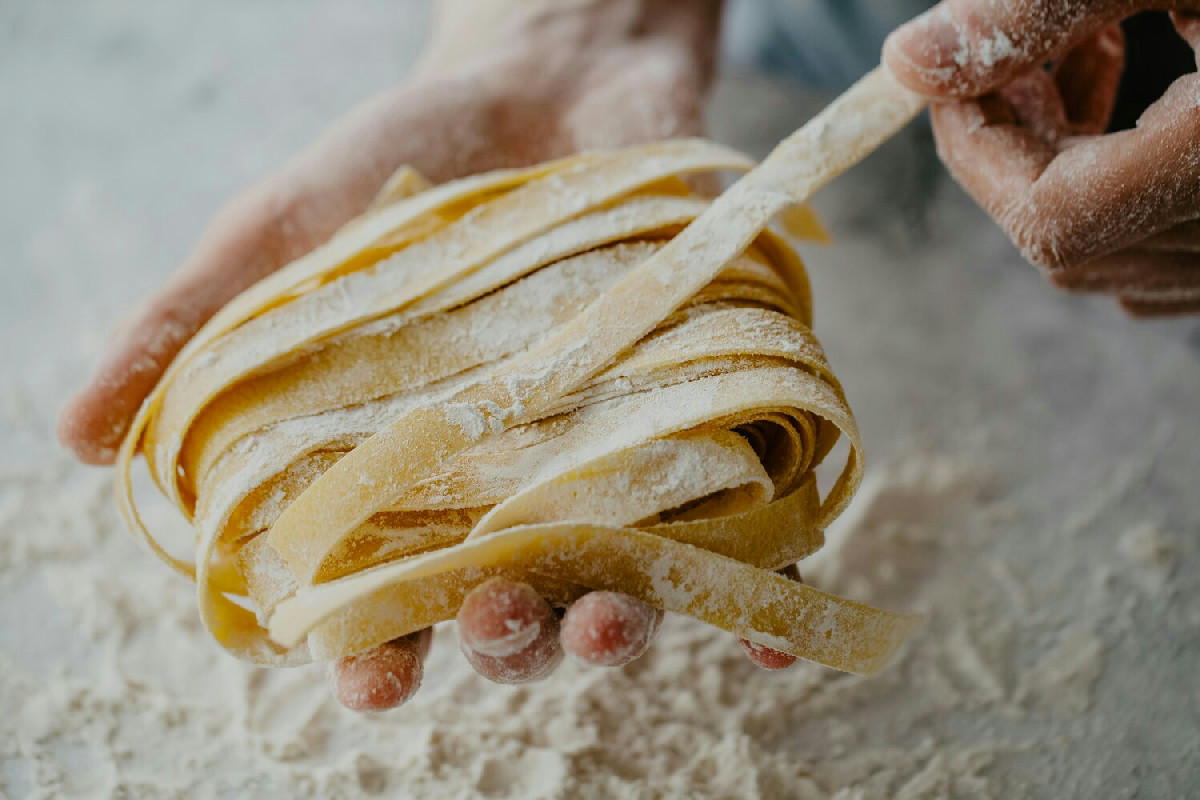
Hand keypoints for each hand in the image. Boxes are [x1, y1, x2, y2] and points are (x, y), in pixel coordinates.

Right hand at [59, 0, 798, 710]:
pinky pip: (739, 514)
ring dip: (620, 622)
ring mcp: (613, 449)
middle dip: (504, 637)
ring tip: (609, 622)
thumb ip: (192, 325)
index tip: (371, 678)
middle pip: (511, 599)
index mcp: (412, 466)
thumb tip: (75, 436)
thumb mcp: (286, 228)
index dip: (373, 649)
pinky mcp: (705, 405)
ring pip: (620, 574)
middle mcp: (517, 480)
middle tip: (492, 627)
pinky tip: (771, 642)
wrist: (556, 71)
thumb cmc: (411, 157)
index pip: (385, 592)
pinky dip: (760, 583)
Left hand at [884, 0, 1199, 315]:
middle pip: (1066, 241)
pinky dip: (1114, 183)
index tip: (946, 81)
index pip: (1046, 216)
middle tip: (1003, 63)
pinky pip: (1157, 249)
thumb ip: (1042, 6)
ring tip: (1077, 54)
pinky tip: (1125, 97)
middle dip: (1011, 149)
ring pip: (1108, 252)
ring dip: (1059, 160)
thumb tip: (911, 60)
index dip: (974, 150)